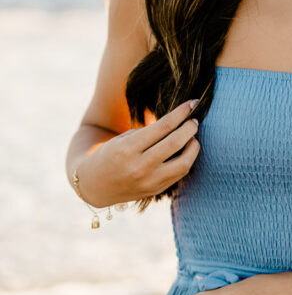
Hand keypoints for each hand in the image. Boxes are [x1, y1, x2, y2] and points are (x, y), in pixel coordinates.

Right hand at [75, 99, 200, 206]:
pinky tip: (186, 151)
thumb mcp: (124, 138)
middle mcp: (139, 167)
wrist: (95, 184)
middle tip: (194, 120)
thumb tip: (180, 121)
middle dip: (190, 128)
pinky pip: (179, 174)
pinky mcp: (155, 191)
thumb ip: (150, 131)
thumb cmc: (111, 153)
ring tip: (192, 138)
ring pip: (183, 163)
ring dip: (193, 147)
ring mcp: (148, 182)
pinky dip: (187, 160)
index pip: (163, 126)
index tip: (193, 103)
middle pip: (175, 143)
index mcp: (127, 148)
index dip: (181, 112)